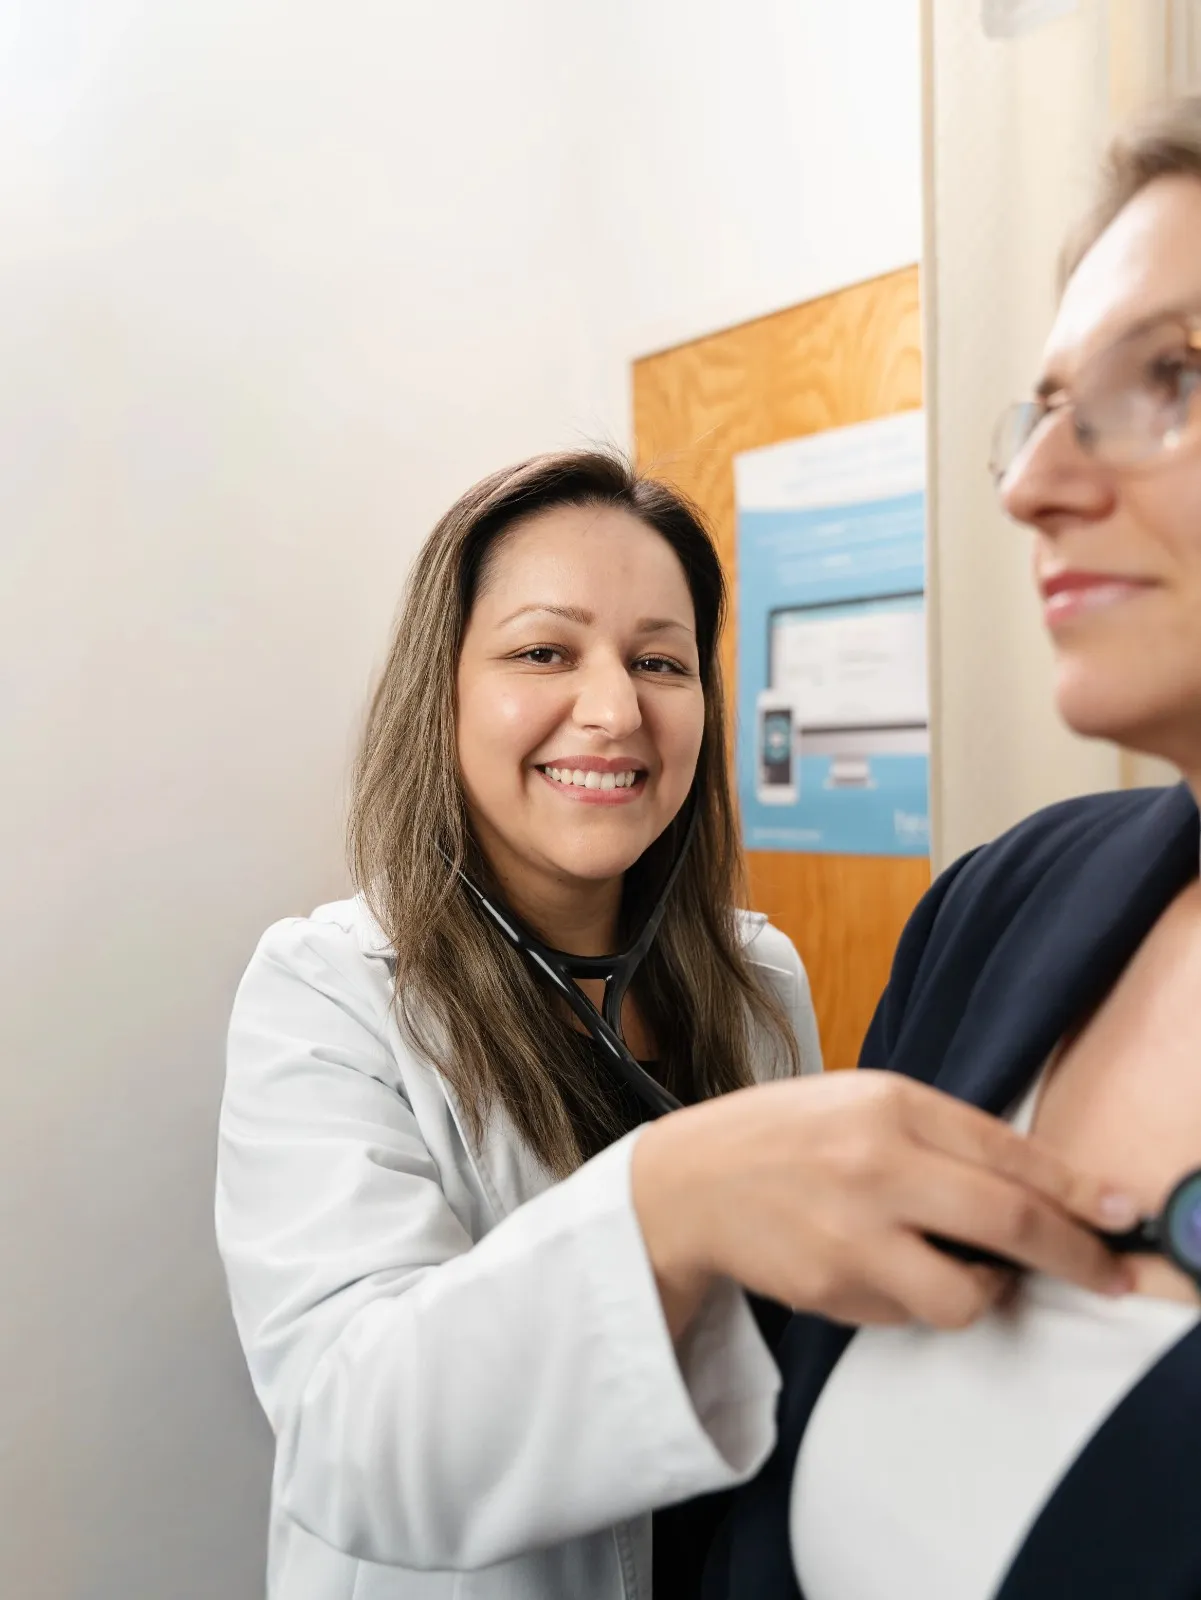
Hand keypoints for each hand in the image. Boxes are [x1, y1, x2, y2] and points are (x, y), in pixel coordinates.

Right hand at [630, 1071, 1136, 1339]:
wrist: (689, 1183)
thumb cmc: (787, 1134)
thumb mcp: (864, 1102)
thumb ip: (945, 1133)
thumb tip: (1042, 1184)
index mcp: (888, 1105)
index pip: (1007, 1152)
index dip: (1078, 1191)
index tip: (1124, 1215)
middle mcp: (873, 1167)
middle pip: (1007, 1222)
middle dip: (1075, 1256)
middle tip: (1111, 1273)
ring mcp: (850, 1236)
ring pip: (966, 1296)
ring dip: (985, 1289)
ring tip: (963, 1265)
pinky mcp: (830, 1291)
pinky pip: (910, 1315)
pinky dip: (916, 1298)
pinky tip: (884, 1266)